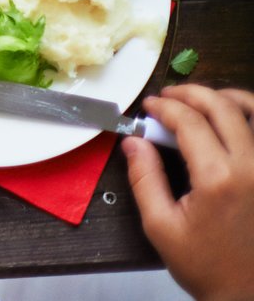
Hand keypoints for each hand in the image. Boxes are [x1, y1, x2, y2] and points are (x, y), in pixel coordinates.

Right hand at [125, 85, 253, 300]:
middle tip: (168, 96)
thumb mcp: (161, 226)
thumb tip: (132, 140)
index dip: (164, 107)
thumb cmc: (204, 264)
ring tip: (202, 100)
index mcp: (218, 178)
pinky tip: (233, 120)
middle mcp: (251, 166)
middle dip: (190, 93)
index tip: (147, 107)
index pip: (189, 121)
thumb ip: (144, 178)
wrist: (247, 292)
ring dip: (225, 98)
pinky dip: (249, 118)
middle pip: (223, 107)